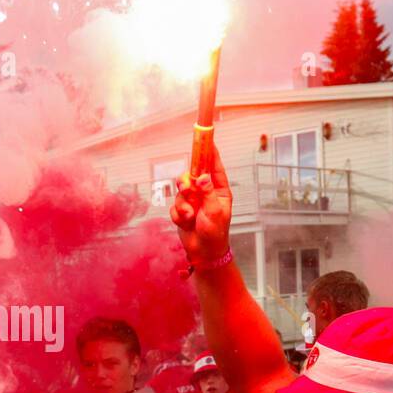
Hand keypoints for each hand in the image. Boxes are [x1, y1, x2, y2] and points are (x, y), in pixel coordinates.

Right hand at [170, 143, 232, 264]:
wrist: (204, 252)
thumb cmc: (215, 233)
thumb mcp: (214, 212)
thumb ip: (208, 193)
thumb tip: (202, 177)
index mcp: (219, 190)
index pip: (213, 167)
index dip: (209, 152)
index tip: (206, 139)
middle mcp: (205, 193)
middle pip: (191, 176)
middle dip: (186, 182)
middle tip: (187, 188)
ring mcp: (193, 201)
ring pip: (180, 191)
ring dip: (183, 204)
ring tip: (190, 215)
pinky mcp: (182, 210)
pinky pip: (174, 206)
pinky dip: (178, 215)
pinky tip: (186, 222)